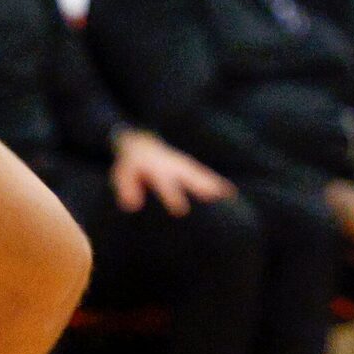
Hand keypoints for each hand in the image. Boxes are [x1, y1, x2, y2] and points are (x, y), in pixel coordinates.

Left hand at [111, 132, 234, 214]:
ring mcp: (185, 165)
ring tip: (228, 194)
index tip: (181, 210)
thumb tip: (132, 206)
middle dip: (202, 186)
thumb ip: (126, 188)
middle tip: (215, 196)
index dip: (173, 195)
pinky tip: (229, 192)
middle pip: (191, 176)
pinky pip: (206, 175)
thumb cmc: (132, 164)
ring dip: (214, 184)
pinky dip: (218, 182)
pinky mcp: (191, 168)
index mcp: (157, 169)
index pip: (166, 183)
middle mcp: (175, 166)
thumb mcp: (123, 174)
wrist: (142, 143)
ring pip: (202, 174)